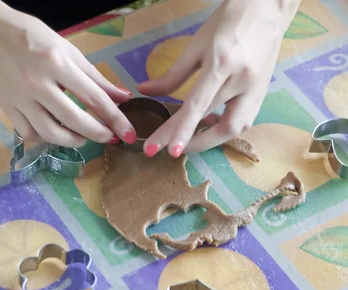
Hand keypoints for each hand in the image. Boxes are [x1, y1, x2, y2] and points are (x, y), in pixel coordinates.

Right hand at [0, 2, 136, 146]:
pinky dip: (46, 138)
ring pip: (52, 133)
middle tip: (109, 137)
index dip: (115, 118)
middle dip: (98, 134)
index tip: (128, 133)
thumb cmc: (30, 37)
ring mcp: (21, 99)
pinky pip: (30, 134)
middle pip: (75, 120)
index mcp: (56, 63)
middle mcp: (38, 84)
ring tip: (83, 137)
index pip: (93, 97)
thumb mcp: (66, 49)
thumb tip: (122, 98)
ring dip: (74, 141)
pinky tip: (54, 132)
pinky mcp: (8, 109)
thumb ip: (95, 77)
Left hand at [139, 0, 298, 155]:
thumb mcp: (196, 44)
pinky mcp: (263, 94)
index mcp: (221, 63)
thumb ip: (172, 74)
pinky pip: (244, 121)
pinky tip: (211, 124)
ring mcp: (256, 89)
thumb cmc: (228, 21)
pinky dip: (225, 128)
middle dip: (192, 142)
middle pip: (218, 125)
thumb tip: (145, 91)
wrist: (269, 7)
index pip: (197, 106)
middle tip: (170, 150)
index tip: (166, 151)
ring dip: (211, 139)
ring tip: (190, 140)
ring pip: (235, 128)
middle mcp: (242, 79)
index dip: (181, 131)